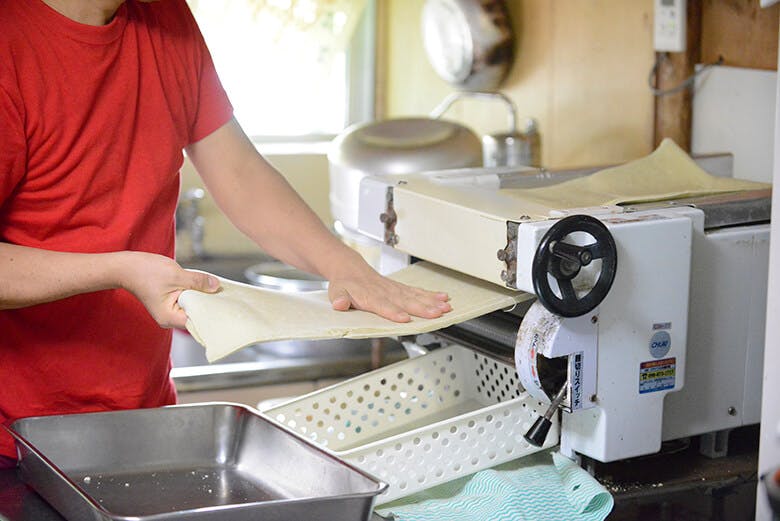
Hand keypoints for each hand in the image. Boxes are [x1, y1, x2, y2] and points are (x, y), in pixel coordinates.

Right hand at [116, 252, 220, 328]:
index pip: (197, 322)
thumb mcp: (176, 275)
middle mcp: (170, 318)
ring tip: (218, 290)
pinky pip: (188, 300)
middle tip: (226, 296)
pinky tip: (205, 286)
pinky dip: (196, 293)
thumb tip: (216, 286)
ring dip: (203, 297)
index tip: (226, 307)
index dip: (212, 314)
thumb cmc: (144, 272)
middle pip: (197, 315)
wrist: (126, 267)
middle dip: (210, 304)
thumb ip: (197, 282)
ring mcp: (170, 311)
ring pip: (193, 307)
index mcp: (169, 318)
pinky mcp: (171, 302)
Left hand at [327, 264, 450, 322]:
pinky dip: (430, 294)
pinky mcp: (400, 288)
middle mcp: (384, 292)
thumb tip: (339, 304)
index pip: (382, 305)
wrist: (350, 268)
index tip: (404, 318)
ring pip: (414, 296)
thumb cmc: (344, 284)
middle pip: (405, 301)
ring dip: (431, 302)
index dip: (393, 311)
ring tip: (445, 307)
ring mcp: (394, 289)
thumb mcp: (336, 291)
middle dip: (422, 308)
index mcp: (369, 295)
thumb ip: (339, 298)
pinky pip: (416, 291)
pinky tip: (443, 297)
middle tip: (436, 313)